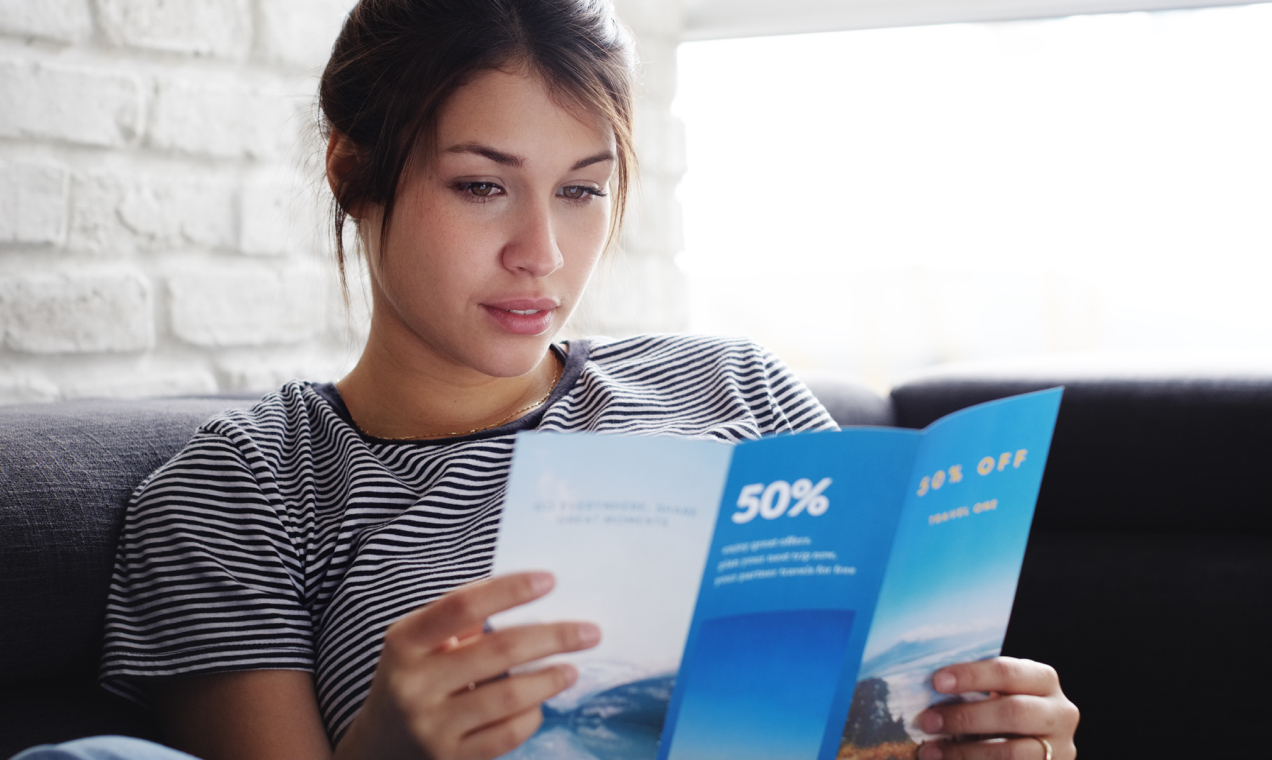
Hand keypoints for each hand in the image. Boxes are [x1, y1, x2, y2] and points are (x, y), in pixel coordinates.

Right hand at [335, 572, 599, 759]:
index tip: (550, 581)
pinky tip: (541, 704)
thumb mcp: (419, 644)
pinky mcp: (451, 758)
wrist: (375, 750)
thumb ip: (462, 620)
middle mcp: (415, 683)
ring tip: (572, 669)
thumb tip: (529, 594)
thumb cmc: (412, 680)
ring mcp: (432, 725)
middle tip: (589, 632)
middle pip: (499, 650)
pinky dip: (531, 715)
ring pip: (509, 696)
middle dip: (553, 637)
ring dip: (550, 679)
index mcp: (405, 642)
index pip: (463, 605)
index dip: (509, 589)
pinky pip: (507, 734)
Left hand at [915, 657, 1078, 759]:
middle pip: (1012, 713)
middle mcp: (1060, 713)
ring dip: (964, 752)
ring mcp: (1059, 748)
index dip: (971, 676)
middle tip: (926, 721)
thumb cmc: (1004, 709)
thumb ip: (975, 689)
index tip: (936, 682)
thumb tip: (926, 688)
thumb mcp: (998, 692)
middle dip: (964, 717)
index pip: (1007, 672)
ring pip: (1011, 753)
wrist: (1030, 744)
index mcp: (1043, 679)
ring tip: (930, 751)